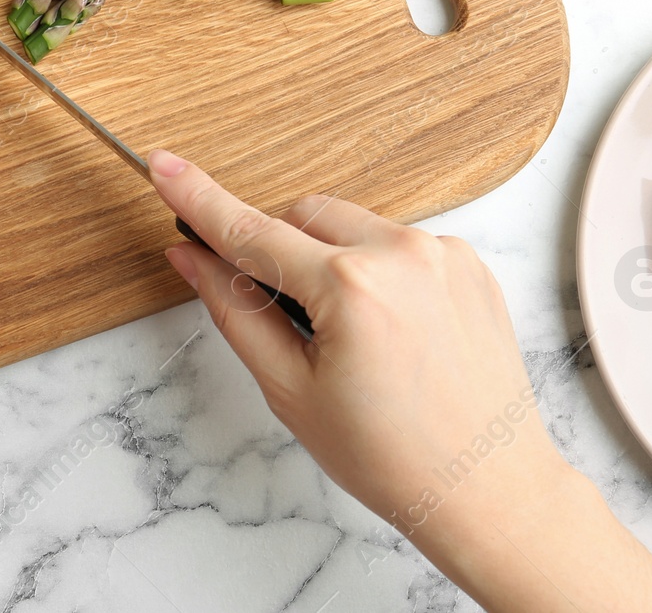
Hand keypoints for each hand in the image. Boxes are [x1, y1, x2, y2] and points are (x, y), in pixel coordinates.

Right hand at [147, 149, 651, 612]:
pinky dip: (377, 270)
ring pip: (351, 224)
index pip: (252, 231)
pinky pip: (397, 242)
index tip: (163, 164)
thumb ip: (234, 310)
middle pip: (302, 214)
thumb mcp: (290, 390)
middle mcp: (402, 254)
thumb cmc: (391, 456)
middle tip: (286, 318)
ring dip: (330, 258)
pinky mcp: (468, 262)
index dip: (198, 199)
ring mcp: (443, 254)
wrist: (488, 487)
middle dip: (279, 250)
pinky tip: (390, 331)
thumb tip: (191, 257)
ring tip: (350, 337)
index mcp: (351, 289)